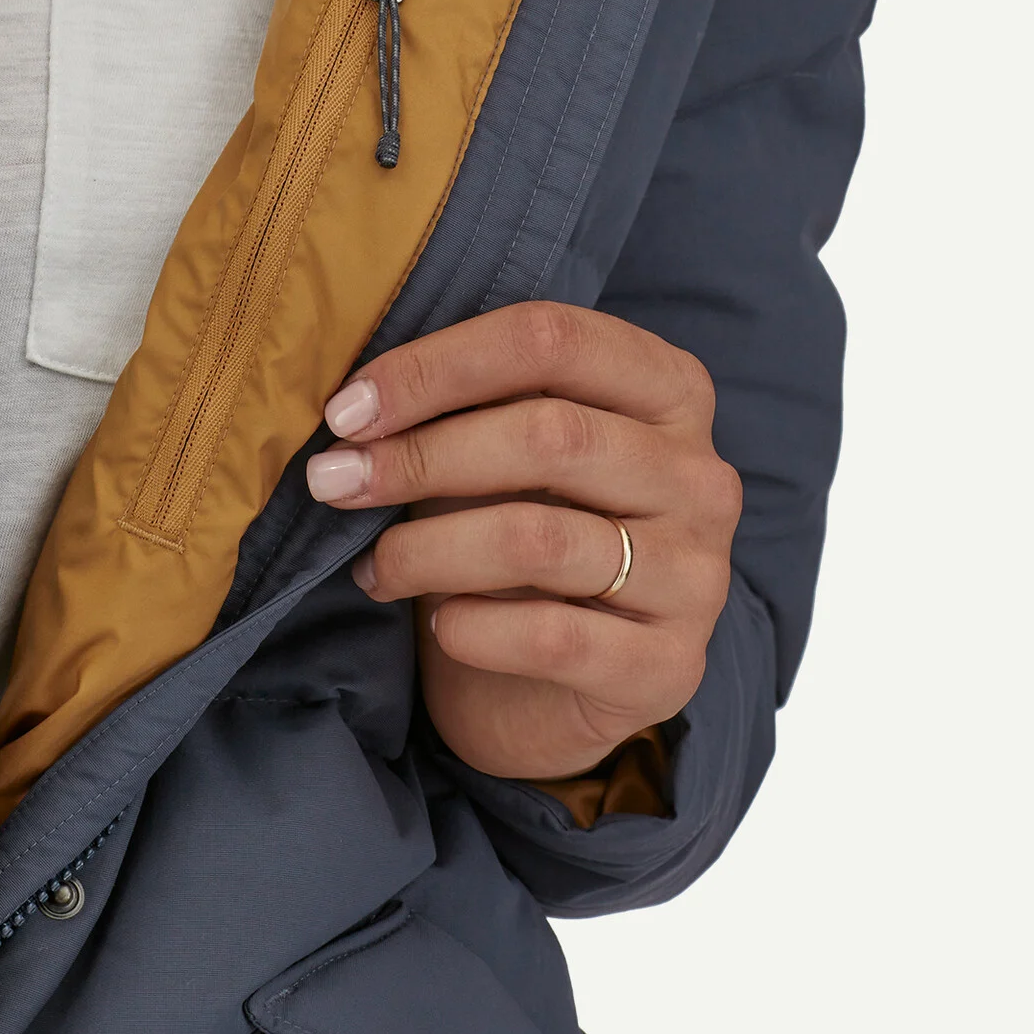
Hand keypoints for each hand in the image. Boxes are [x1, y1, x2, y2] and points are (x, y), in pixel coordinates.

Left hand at [305, 303, 741, 782]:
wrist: (554, 693)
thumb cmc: (519, 545)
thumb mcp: (497, 458)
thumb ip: (456, 413)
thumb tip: (350, 411)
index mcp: (667, 390)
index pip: (551, 339)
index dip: (436, 366)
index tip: (346, 411)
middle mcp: (699, 475)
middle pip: (549, 434)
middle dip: (419, 457)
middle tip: (333, 483)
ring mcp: (697, 575)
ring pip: (540, 539)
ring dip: (427, 550)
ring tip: (373, 568)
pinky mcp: (668, 667)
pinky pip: (553, 636)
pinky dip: (472, 628)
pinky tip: (438, 625)